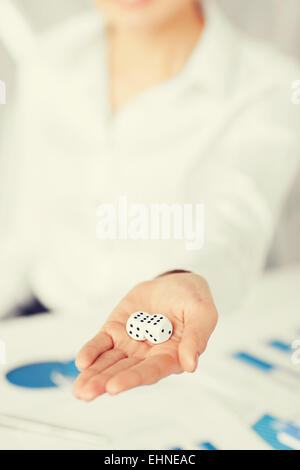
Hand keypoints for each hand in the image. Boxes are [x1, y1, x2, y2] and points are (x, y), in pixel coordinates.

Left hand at [73, 272, 217, 400]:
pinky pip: (101, 344)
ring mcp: (130, 344)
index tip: (114, 387)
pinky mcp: (116, 330)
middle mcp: (148, 355)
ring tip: (80, 388)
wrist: (175, 283)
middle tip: (88, 392)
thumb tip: (191, 364)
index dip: (132, 379)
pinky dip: (91, 352)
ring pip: (109, 362)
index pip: (150, 371)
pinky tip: (82, 362)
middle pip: (125, 371)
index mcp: (171, 355)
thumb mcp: (202, 313)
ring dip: (94, 374)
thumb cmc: (192, 300)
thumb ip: (197, 337)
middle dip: (105, 382)